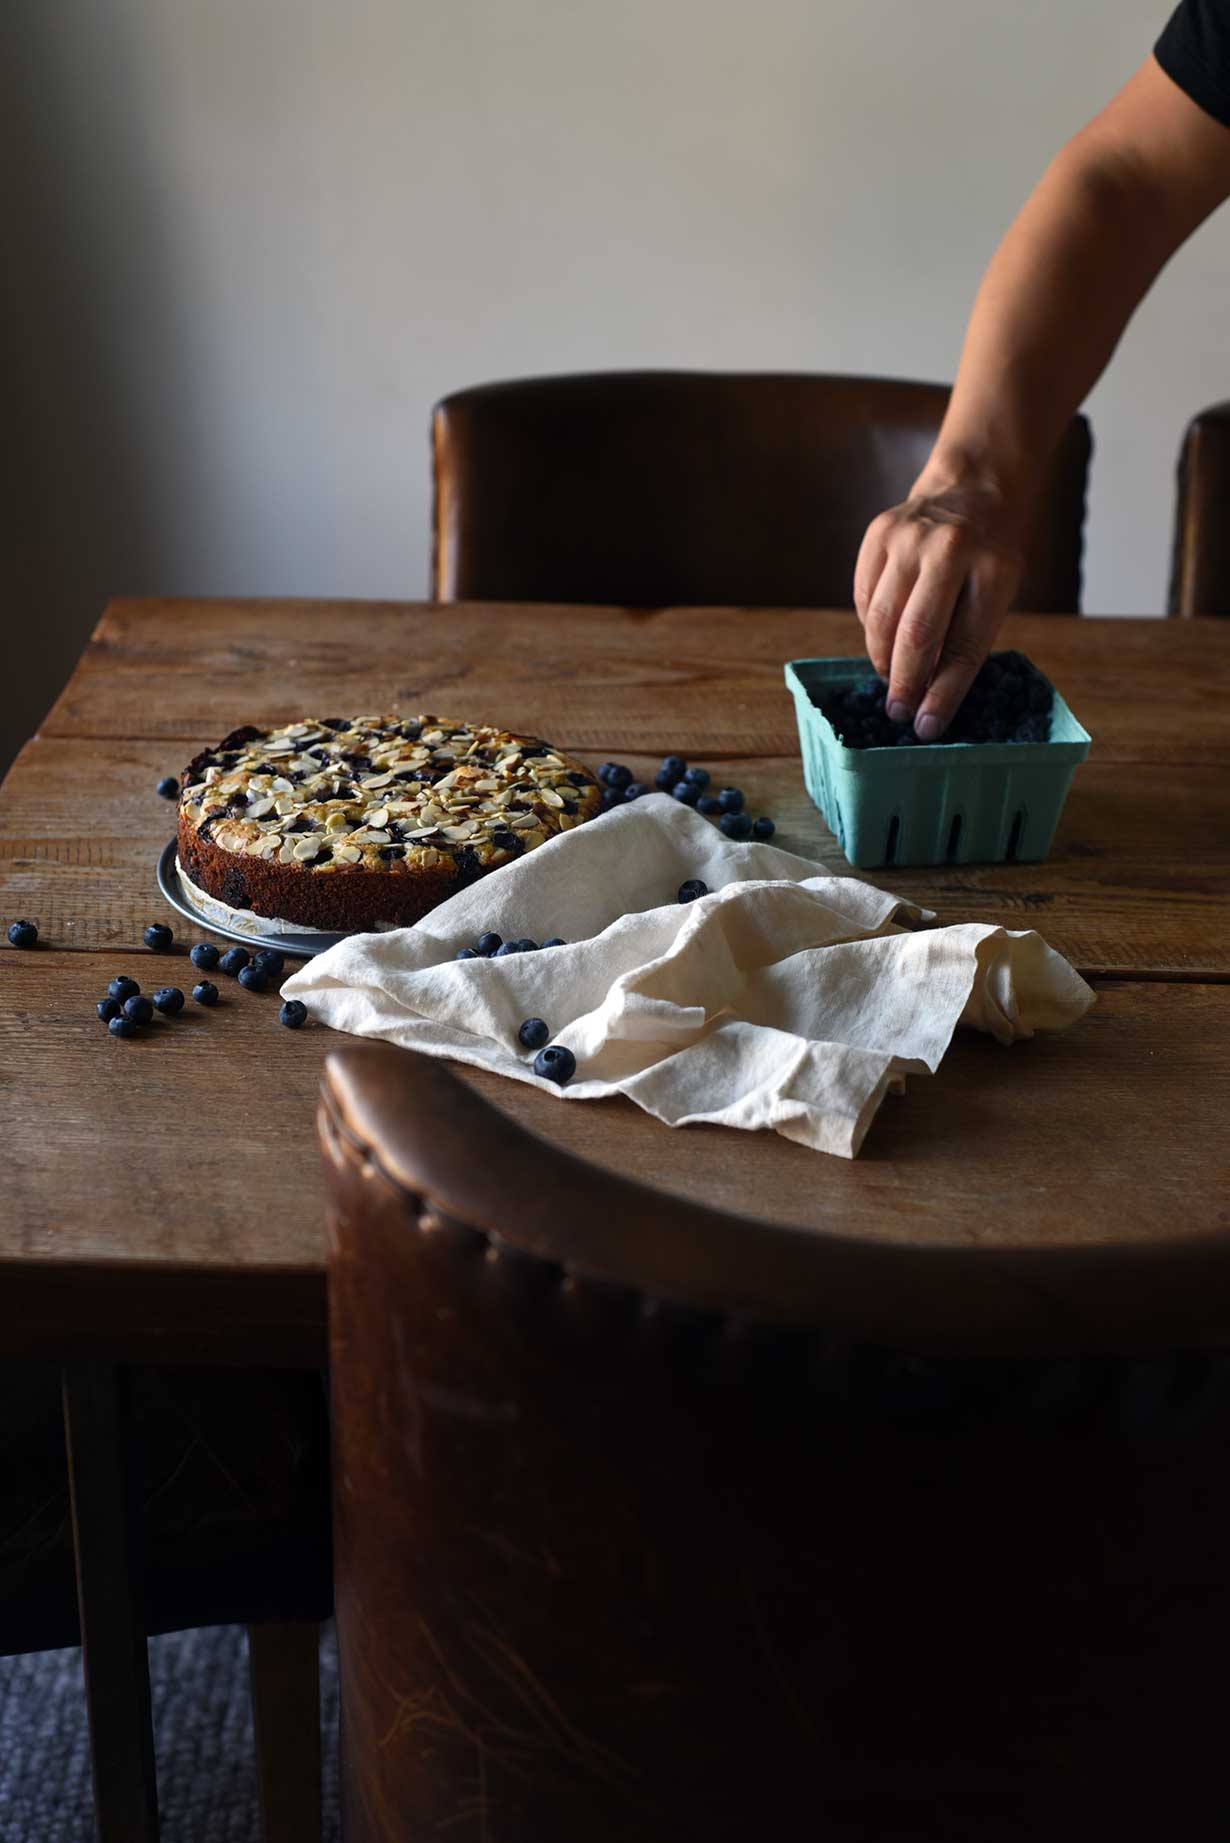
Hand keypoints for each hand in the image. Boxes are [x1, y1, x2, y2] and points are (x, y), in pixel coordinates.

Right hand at [853, 478, 1025, 738]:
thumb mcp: (1000, 591)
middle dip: (904, 683)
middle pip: (916, 635)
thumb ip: (966, 636)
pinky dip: (871, 626)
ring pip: (881, 619)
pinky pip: (865, 597)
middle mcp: (948, 549)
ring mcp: (908, 537)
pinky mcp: (878, 534)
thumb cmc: (991, 553)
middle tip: (898, 712)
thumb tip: (928, 698)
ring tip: (890, 677)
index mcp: (993, 569)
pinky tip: (884, 635)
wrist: (973, 486)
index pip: (965, 647)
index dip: (944, 693)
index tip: (927, 727)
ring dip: (882, 659)